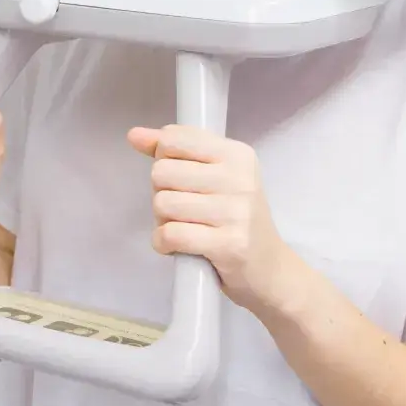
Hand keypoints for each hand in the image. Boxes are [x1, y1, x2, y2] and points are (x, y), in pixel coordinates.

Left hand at [126, 124, 293, 311]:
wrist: (271, 271)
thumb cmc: (236, 219)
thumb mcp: (215, 177)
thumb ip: (175, 152)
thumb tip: (134, 135)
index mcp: (237, 154)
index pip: (175, 139)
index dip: (163, 158)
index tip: (178, 178)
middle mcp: (239, 178)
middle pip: (162, 172)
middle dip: (161, 194)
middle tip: (181, 209)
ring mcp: (235, 212)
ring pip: (163, 204)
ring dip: (161, 221)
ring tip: (182, 228)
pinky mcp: (228, 245)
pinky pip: (171, 234)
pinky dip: (163, 243)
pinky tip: (176, 246)